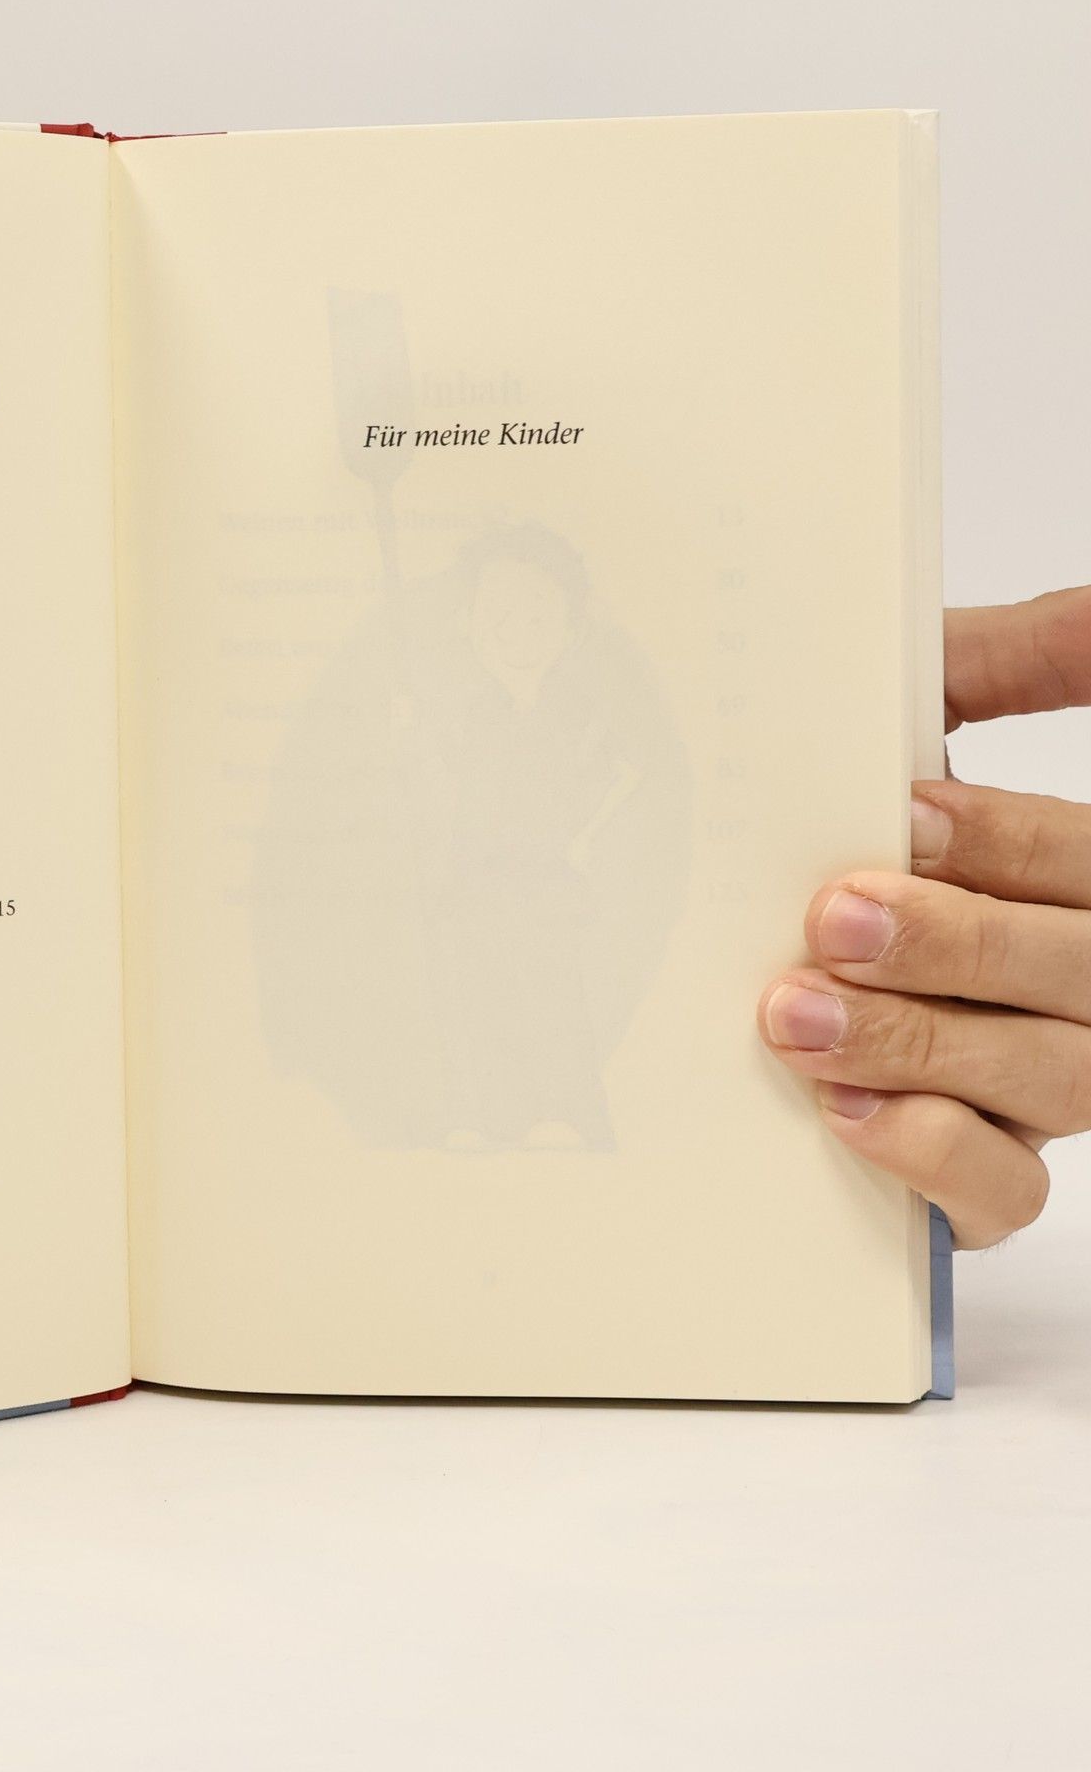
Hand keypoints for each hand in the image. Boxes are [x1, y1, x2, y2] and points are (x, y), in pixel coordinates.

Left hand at [758, 586, 1090, 1246]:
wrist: (741, 979)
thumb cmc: (848, 836)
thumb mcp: (914, 733)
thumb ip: (997, 667)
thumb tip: (1090, 604)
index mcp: (1072, 886)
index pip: (1086, 865)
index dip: (1011, 844)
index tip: (908, 816)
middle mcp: (1079, 992)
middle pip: (1079, 976)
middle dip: (956, 945)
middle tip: (834, 918)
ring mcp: (1043, 1092)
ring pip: (1053, 1084)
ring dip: (919, 1043)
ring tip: (795, 1014)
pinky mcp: (985, 1178)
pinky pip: (1006, 1192)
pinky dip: (932, 1156)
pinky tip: (845, 1112)